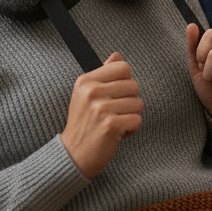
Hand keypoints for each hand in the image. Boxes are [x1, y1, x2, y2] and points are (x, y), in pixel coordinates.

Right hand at [60, 52, 142, 178]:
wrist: (73, 155)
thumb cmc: (83, 124)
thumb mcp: (87, 95)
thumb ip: (104, 74)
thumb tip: (117, 55)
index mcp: (85, 81)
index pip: (123, 67)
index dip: (124, 83)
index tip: (113, 96)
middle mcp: (92, 92)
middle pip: (134, 85)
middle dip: (129, 102)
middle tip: (113, 114)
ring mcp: (100, 108)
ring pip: (138, 103)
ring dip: (131, 116)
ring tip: (114, 123)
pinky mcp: (110, 125)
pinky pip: (137, 120)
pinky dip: (131, 129)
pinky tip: (118, 133)